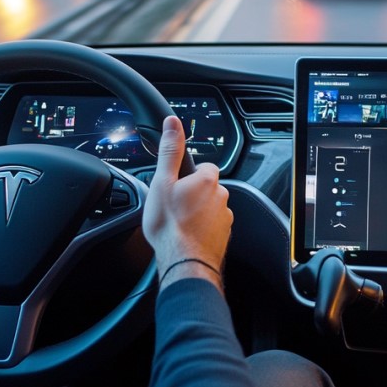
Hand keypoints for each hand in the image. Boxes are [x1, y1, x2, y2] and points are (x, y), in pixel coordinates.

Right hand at [142, 115, 230, 291]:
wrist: (184, 262)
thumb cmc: (171, 225)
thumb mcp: (162, 182)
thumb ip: (170, 151)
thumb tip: (173, 124)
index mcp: (207, 180)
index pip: (204, 167)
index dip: (188, 174)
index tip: (177, 184)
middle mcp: (222, 197)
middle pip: (207, 188)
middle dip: (193, 194)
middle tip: (174, 205)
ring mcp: (224, 218)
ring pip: (210, 208)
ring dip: (198, 212)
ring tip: (179, 223)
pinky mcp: (223, 236)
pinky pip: (212, 226)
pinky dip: (201, 229)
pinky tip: (187, 236)